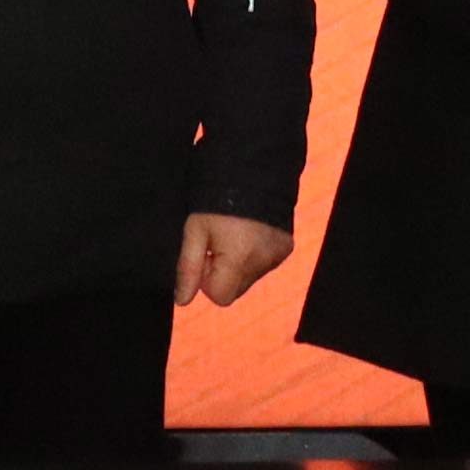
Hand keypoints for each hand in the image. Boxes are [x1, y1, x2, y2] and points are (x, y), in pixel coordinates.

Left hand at [176, 212, 295, 307]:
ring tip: (234, 233)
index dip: (208, 279)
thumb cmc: (216, 200)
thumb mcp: (195, 231)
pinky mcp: (287, 247)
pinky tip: (250, 231)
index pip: (220, 297)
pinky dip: (255, 254)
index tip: (205, 252)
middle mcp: (263, 264)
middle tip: (217, 241)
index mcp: (240, 261)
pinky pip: (265, 263)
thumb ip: (188, 268)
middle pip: (236, 289)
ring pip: (250, 276)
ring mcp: (278, 256)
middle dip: (223, 272)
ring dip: (239, 263)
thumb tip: (182, 301)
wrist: (254, 168)